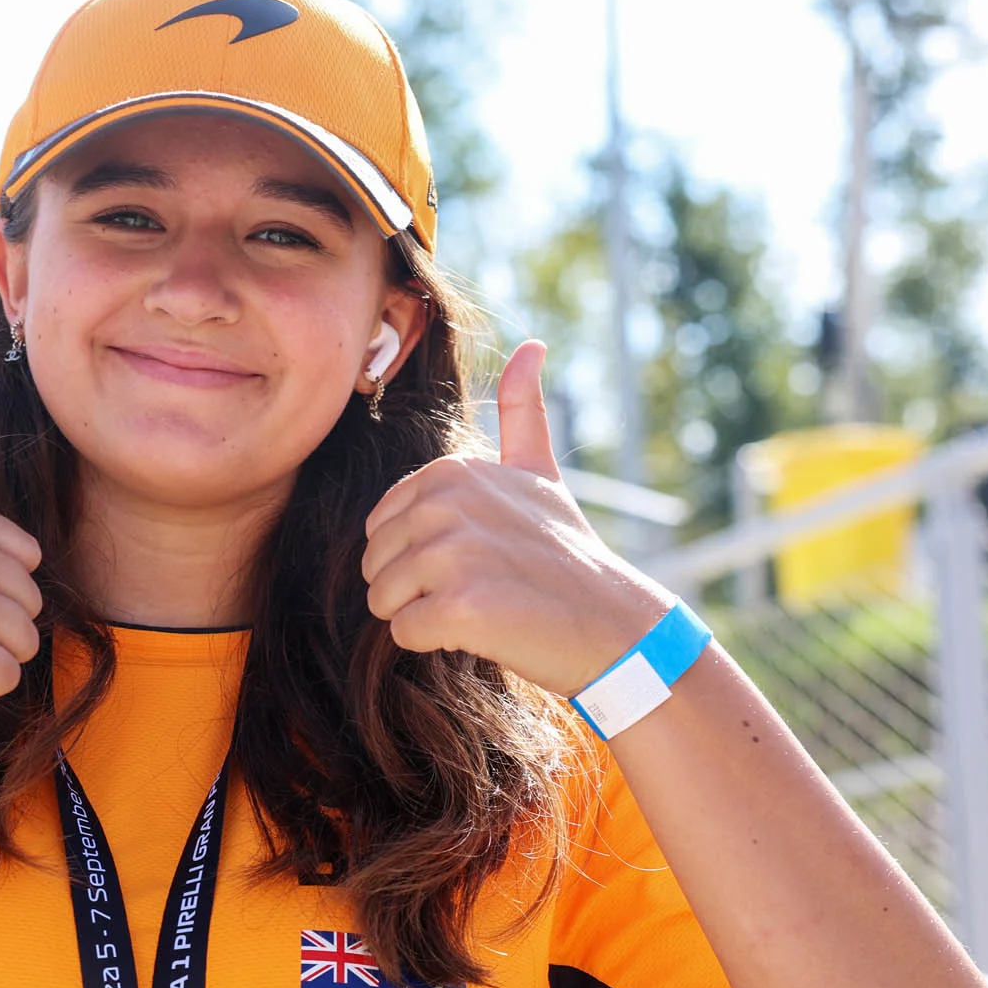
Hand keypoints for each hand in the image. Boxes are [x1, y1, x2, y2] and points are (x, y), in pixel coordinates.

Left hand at [361, 341, 673, 697]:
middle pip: (373, 566)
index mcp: (451, 469)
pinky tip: (484, 630)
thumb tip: (531, 345)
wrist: (614, 624)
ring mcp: (452, 551)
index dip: (418, 557)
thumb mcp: (540, 474)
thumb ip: (523, 412)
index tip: (477, 559)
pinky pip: (403, 633)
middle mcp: (447, 501)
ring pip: (381, 601)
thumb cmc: (566, 555)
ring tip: (482, 607)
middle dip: (414, 590)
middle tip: (480, 588)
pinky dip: (435, 642)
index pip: (380, 528)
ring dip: (423, 617)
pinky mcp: (459, 604)